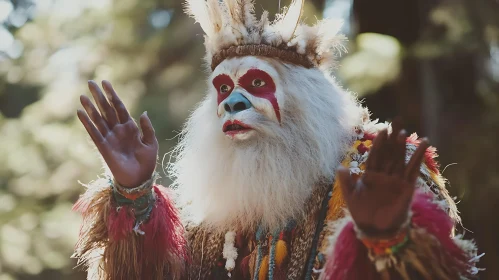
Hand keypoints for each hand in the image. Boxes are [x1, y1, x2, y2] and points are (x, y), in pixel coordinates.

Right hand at [77, 80, 158, 187]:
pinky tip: (80, 112)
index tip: (105, 82)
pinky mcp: (103, 147)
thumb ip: (147, 128)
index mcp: (130, 127)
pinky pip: (94, 133)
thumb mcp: (151, 142)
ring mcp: (110, 138)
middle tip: (90, 82)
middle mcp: (118, 130)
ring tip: (82, 96)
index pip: (119, 107)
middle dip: (99, 96)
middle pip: (106, 109)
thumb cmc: (147, 161)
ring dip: (90, 108)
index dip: (112, 94)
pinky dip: (87, 123)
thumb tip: (143, 112)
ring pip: (98, 119)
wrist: (140, 179)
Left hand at [337, 119, 428, 237]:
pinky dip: (418, 158)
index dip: (379, 143)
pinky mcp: (407, 187)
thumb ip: (345, 181)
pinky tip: (423, 145)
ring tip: (405, 132)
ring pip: (400, 158)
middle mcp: (384, 174)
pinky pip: (413, 170)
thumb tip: (340, 167)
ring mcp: (396, 179)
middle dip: (392, 137)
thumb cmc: (361, 212)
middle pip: (389, 152)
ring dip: (402, 146)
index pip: (375, 155)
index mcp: (370, 174)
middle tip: (396, 120)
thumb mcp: (350, 196)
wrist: (375, 229)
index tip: (382, 129)